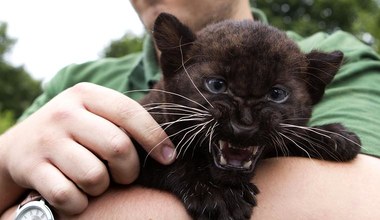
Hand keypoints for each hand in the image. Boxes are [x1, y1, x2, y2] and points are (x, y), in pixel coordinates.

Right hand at [0, 82, 174, 214]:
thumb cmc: (73, 131)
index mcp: (86, 94)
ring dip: (102, 187)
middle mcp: (65, 113)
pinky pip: (69, 196)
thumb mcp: (94, 113)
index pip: (130, 113)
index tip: (169, 157)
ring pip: (95, 176)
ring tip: (96, 181)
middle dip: (129, 170)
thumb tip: (166, 149)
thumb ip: (123, 122)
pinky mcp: (31, 167)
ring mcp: (46, 140)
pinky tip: (77, 195)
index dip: (155, 137)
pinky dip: (79, 203)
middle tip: (125, 174)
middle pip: (117, 147)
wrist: (20, 145)